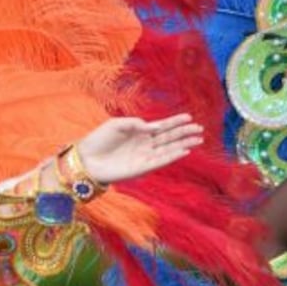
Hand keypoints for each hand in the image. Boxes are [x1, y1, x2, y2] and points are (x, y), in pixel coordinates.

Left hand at [75, 113, 204, 184]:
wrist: (86, 159)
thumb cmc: (99, 140)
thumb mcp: (117, 124)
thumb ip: (135, 123)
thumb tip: (152, 126)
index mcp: (140, 133)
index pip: (162, 126)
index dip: (175, 121)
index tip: (190, 116)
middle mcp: (144, 145)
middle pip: (169, 138)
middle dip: (185, 133)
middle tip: (200, 129)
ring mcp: (144, 157)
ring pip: (168, 149)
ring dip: (183, 144)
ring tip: (198, 139)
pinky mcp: (141, 168)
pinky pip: (160, 162)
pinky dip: (172, 157)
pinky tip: (184, 151)